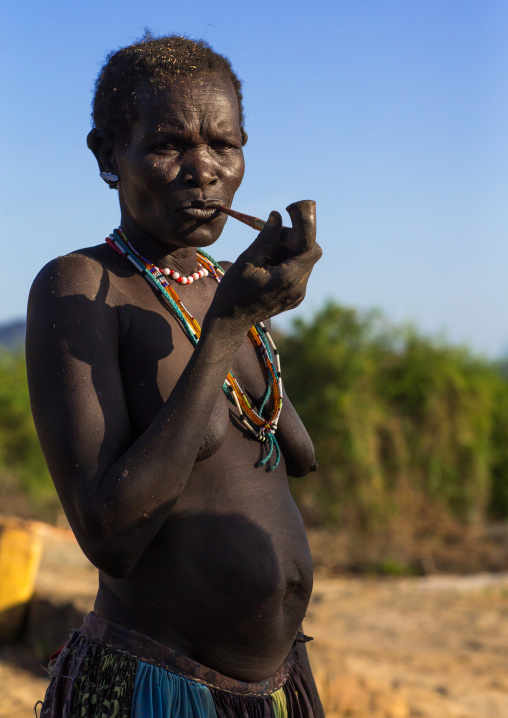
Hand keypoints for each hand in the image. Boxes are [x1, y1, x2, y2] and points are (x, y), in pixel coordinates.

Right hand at [207, 200, 321, 329]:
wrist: (229, 321)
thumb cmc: (234, 290)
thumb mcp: (247, 260)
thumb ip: (266, 238)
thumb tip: (277, 216)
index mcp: (289, 278)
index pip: (312, 249)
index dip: (300, 236)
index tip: (281, 232)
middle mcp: (299, 289)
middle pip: (308, 255)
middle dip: (291, 245)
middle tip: (268, 244)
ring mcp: (297, 296)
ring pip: (302, 265)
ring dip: (287, 255)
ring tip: (264, 259)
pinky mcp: (293, 299)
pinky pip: (297, 276)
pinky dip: (285, 267)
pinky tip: (266, 270)